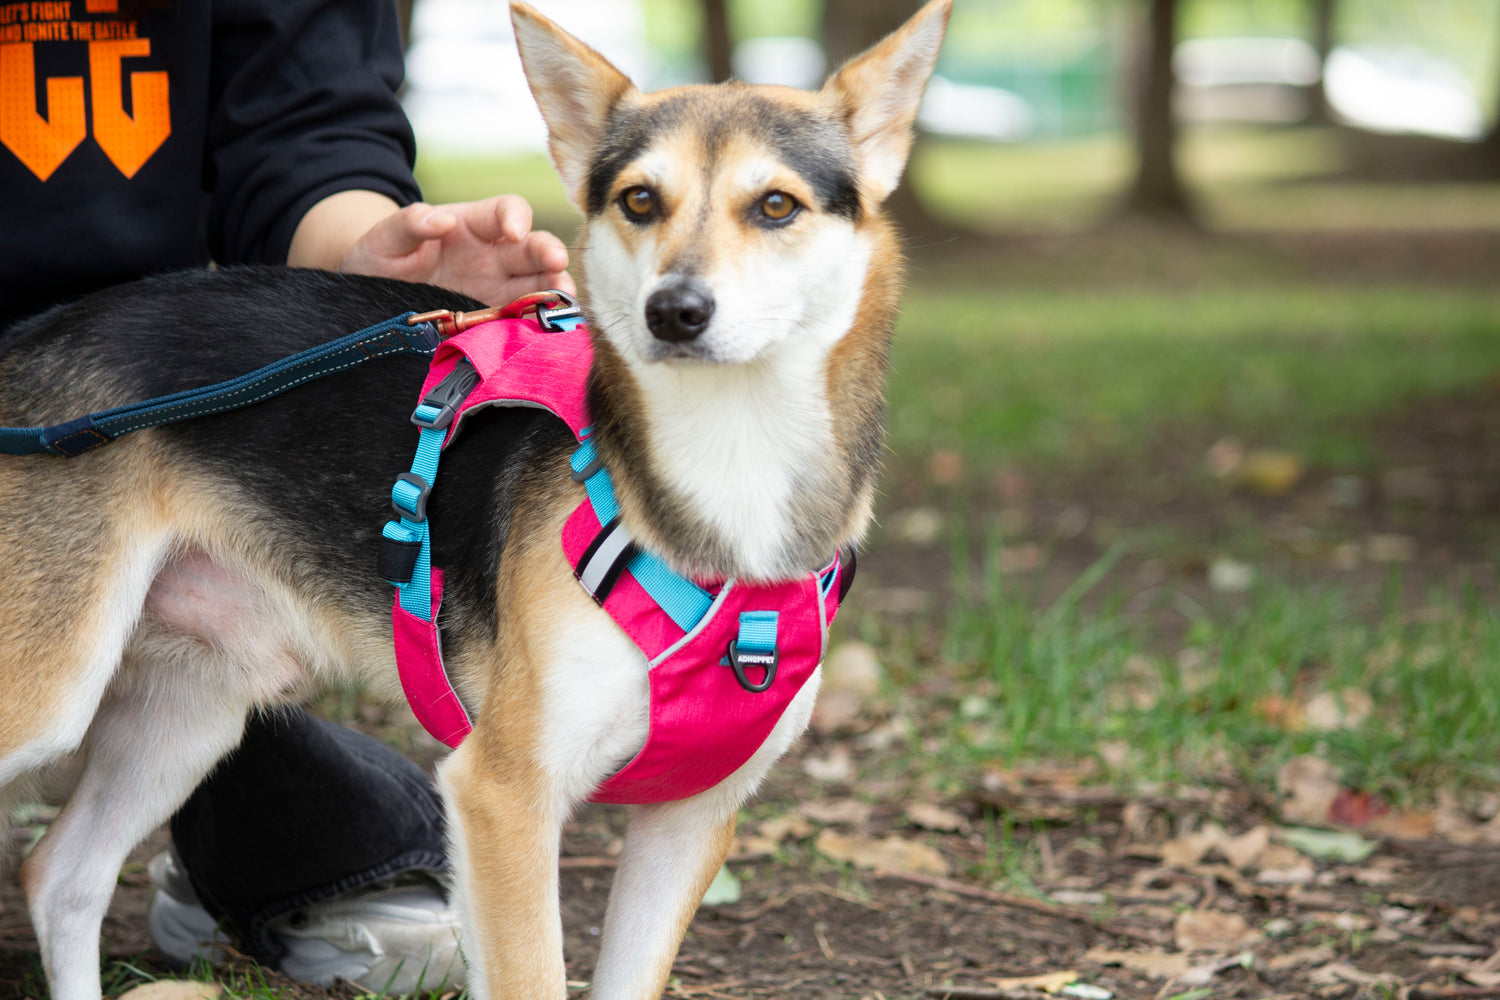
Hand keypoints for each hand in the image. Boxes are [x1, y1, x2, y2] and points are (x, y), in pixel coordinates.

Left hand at [338, 195, 574, 303]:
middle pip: (533, 248)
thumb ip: (407, 224)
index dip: (517, 217)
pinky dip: (542, 323)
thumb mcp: (384, 238)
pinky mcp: (496, 320)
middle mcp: (493, 255)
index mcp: (471, 225)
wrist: (371, 298)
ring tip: (565, 304)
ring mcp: (498, 289)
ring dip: (556, 291)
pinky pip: (525, 319)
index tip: (515, 233)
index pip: (507, 210)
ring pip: (539, 284)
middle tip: (558, 266)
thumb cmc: (380, 258)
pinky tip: (551, 331)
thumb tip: (439, 219)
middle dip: (550, 254)